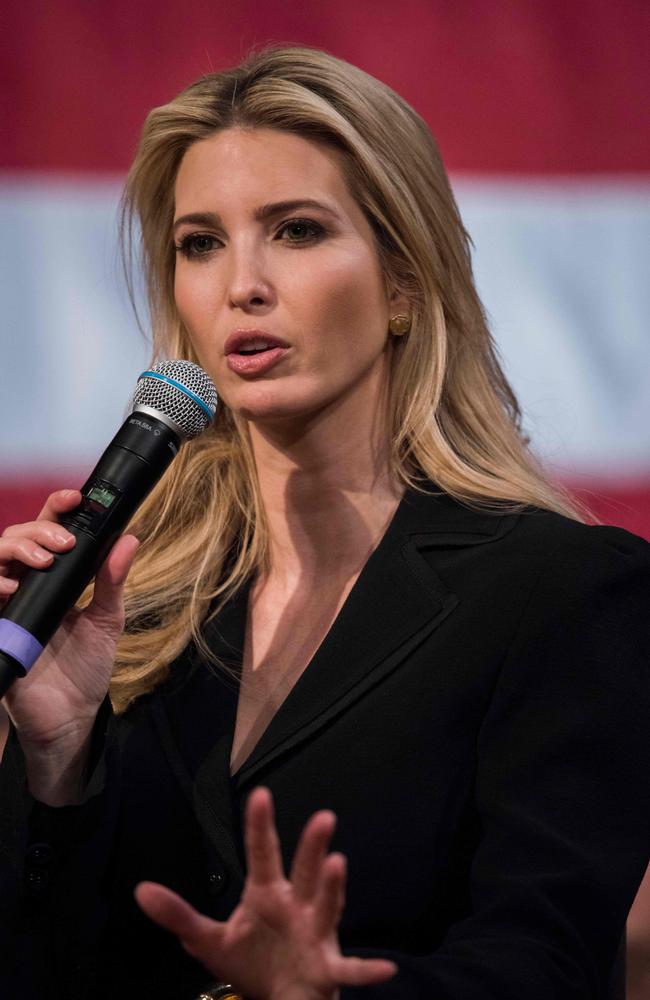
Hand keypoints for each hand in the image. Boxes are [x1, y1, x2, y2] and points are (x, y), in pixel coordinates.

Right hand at [1, 488, 138, 747]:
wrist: (70, 717)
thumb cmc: (86, 668)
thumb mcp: (107, 620)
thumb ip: (113, 580)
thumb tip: (130, 538)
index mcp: (55, 579)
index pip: (47, 531)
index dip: (56, 508)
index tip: (76, 496)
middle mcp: (26, 587)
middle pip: (16, 538)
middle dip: (38, 530)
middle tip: (64, 543)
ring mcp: (7, 606)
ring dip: (15, 550)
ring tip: (43, 561)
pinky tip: (10, 588)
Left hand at [135, 787, 396, 999]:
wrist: (281, 996)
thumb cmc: (252, 960)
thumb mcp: (210, 941)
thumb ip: (178, 916)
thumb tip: (140, 890)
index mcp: (267, 895)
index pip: (262, 854)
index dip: (260, 826)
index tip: (260, 794)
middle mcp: (296, 906)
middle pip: (304, 871)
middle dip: (313, 847)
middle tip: (323, 817)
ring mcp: (315, 934)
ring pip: (327, 906)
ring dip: (335, 887)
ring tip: (340, 864)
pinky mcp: (326, 967)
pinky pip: (348, 968)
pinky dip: (366, 969)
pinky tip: (385, 969)